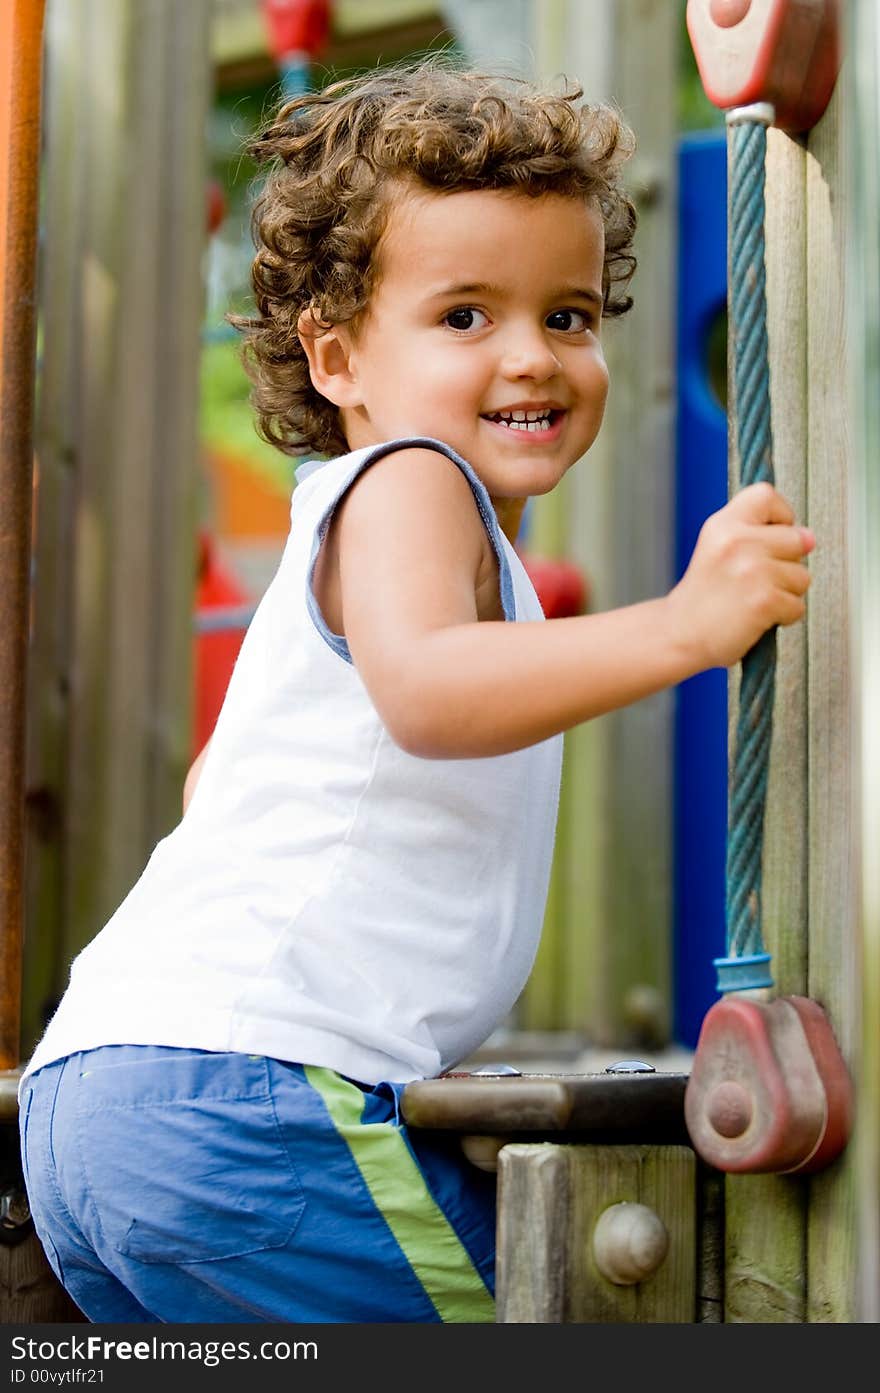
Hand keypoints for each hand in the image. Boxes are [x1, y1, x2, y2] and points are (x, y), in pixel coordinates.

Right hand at [668, 482, 814, 669]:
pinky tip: (756, 616)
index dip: (780, 516)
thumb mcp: (717, 548)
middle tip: (755, 578)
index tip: (772, 536)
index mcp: (723, 524)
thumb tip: (809, 537)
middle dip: (787, 562)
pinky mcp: (764, 600)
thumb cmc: (701, 597)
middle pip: (798, 539)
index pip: (767, 496)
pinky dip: (783, 616)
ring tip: (754, 598)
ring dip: (786, 592)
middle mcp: (737, 542)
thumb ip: (759, 534)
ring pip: (802, 576)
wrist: (679, 634)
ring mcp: (752, 571)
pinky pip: (797, 605)